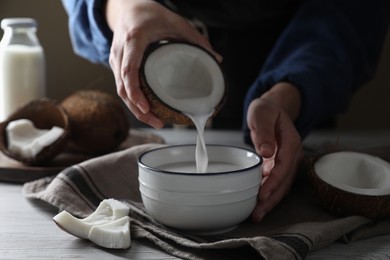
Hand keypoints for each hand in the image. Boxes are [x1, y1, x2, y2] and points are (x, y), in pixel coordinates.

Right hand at [105, 0, 219, 127]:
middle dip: (137, 109)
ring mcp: (115, 59)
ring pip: (120, 90)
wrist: (127, 6)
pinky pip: (121, 86)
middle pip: (122, 87)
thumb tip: (216, 59)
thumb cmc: (150, 13)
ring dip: (135, 109)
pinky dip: (133, 101)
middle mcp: (120, 51)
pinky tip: (147, 110)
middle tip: (158, 122)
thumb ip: (196, 39)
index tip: (146, 106)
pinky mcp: (116, 64)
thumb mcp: (175, 21)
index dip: (135, 91)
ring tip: (155, 121)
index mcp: (134, 40)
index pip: (128, 70)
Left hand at [246, 83, 303, 222]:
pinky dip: (267, 194)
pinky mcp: (279, 166)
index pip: (284, 165)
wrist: (271, 110)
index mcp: (291, 141)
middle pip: (285, 181)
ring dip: (270, 201)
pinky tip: (257, 204)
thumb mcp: (262, 113)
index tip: (262, 194)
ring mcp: (287, 162)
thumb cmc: (266, 111)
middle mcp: (292, 154)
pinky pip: (275, 183)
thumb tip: (266, 152)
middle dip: (272, 199)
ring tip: (256, 215)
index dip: (274, 181)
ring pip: (281, 185)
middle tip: (258, 213)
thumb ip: (264, 131)